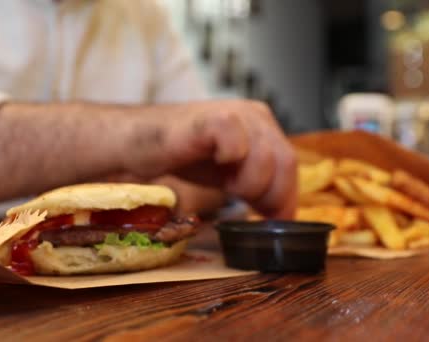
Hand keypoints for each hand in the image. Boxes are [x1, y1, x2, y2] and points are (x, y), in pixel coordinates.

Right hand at [120, 100, 296, 218]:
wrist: (138, 142)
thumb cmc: (182, 156)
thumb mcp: (230, 175)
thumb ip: (258, 187)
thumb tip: (284, 216)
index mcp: (263, 124)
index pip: (289, 164)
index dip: (285, 197)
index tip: (272, 220)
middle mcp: (254, 114)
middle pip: (285, 163)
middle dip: (268, 195)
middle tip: (246, 205)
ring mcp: (235, 113)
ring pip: (266, 158)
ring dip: (247, 184)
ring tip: (225, 185)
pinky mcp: (212, 119)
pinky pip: (237, 143)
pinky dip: (229, 160)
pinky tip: (215, 162)